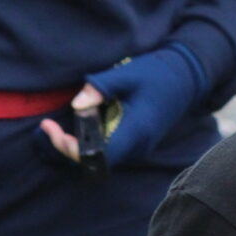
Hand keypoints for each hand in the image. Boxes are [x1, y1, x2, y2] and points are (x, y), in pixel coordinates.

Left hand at [38, 44, 206, 167]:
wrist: (188, 75)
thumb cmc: (158, 72)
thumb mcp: (128, 74)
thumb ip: (100, 88)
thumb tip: (76, 104)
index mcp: (137, 131)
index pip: (98, 156)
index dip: (72, 149)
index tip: (54, 130)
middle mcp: (138, 146)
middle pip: (94, 163)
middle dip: (67, 149)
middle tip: (47, 127)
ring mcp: (138, 146)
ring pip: (99, 159)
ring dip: (76, 146)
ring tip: (56, 126)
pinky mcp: (136, 142)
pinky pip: (108, 150)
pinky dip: (88, 141)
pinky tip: (79, 123)